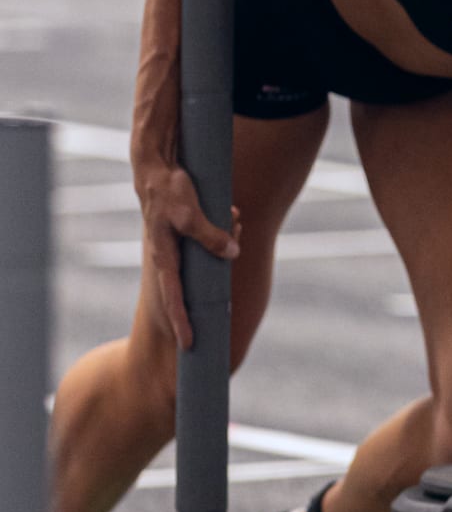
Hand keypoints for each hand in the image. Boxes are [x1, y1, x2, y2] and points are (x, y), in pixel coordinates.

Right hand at [135, 161, 240, 349]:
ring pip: (210, 257)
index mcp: (165, 258)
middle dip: (218, 280)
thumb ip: (210, 236)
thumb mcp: (190, 215)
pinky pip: (211, 238)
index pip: (174, 298)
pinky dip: (225, 229)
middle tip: (232, 288)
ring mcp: (179, 245)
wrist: (156, 166)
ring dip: (227, 242)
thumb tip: (232, 253)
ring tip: (234, 222)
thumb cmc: (168, 191)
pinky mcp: (187, 231)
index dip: (182, 322)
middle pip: (198, 281)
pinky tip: (233, 216)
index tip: (189, 344)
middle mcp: (170, 256)